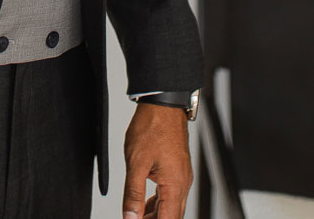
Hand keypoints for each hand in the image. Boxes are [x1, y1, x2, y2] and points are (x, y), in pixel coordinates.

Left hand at [122, 102, 191, 218]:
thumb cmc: (152, 126)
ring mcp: (181, 176)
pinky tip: (145, 204)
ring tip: (136, 216)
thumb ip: (133, 193)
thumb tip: (130, 216)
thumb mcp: (136, 163)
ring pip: (171, 206)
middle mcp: (182, 182)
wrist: (163, 105)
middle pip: (171, 215)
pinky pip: (170, 193)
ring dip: (155, 215)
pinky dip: (158, 203)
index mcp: (175, 184)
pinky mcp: (177, 169)